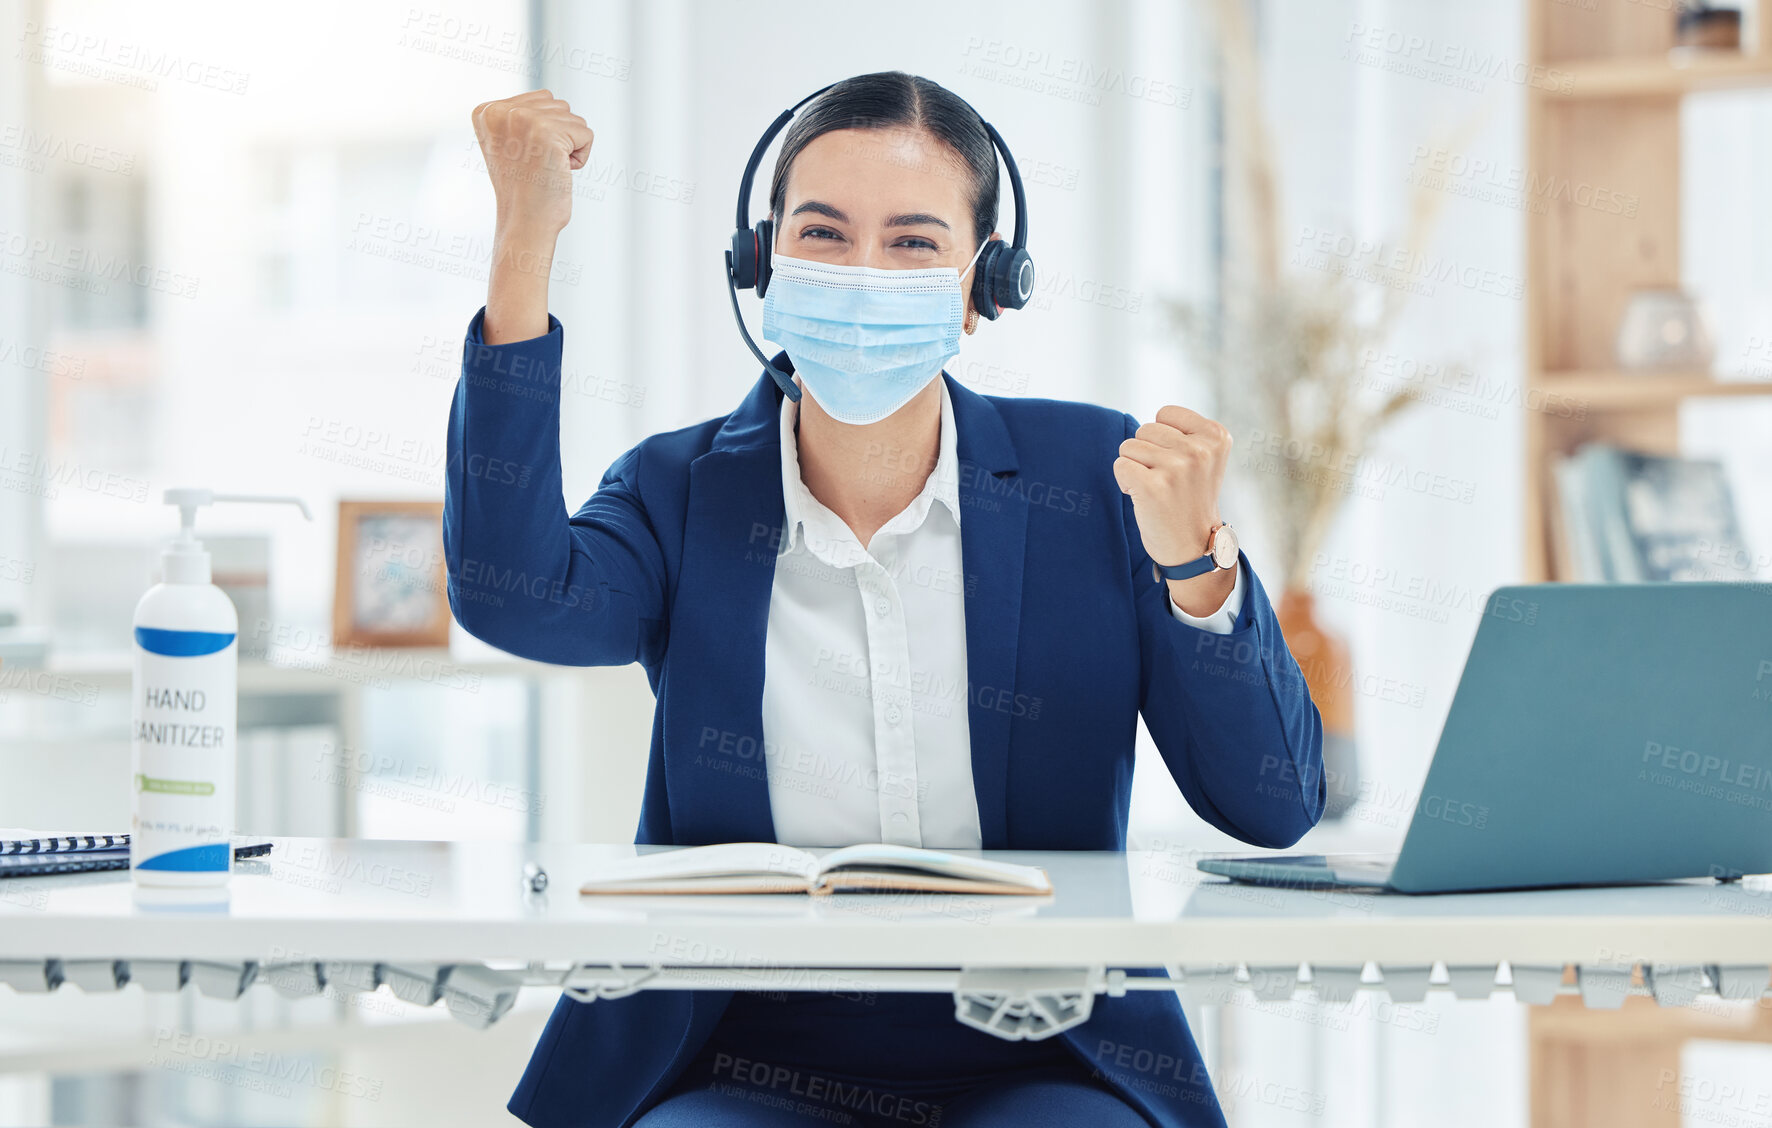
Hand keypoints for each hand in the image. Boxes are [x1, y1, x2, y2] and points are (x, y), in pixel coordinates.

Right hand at [471, 89, 593, 238]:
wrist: (525, 223)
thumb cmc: (524, 190)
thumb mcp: (511, 143)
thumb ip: (522, 116)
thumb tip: (550, 99)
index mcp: (486, 111)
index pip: (541, 99)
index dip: (544, 132)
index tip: (525, 157)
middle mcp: (501, 110)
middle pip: (558, 105)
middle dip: (559, 137)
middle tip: (537, 165)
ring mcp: (523, 119)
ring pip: (574, 119)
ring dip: (569, 147)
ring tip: (546, 168)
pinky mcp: (548, 133)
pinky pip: (587, 134)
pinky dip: (581, 157)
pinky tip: (559, 172)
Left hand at [1112, 406, 1234, 616]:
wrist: (1194, 548)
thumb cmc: (1191, 499)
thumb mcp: (1203, 459)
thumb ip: (1183, 434)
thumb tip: (1145, 422)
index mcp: (1216, 436)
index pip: (1165, 414)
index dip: (1163, 439)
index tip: (1179, 465)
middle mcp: (1199, 450)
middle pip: (1144, 429)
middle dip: (1147, 454)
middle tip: (1166, 482)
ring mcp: (1177, 467)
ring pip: (1128, 447)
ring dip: (1135, 469)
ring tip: (1157, 490)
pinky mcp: (1153, 486)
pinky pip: (1120, 466)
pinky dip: (1125, 482)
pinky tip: (1144, 499)